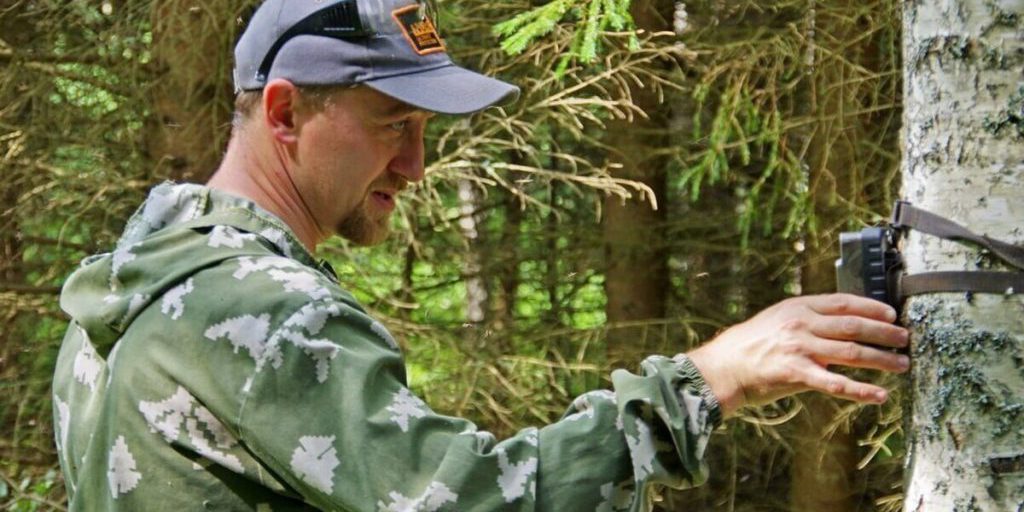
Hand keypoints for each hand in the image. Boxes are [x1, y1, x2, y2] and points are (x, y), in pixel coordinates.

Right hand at [687, 293, 908, 416]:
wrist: (724, 366)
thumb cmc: (751, 343)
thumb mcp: (778, 318)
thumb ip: (807, 317)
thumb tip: (841, 320)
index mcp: (799, 306)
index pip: (845, 302)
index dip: (873, 307)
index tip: (892, 314)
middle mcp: (802, 324)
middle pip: (855, 326)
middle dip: (885, 333)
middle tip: (906, 339)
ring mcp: (800, 349)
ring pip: (853, 353)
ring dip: (883, 360)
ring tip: (902, 365)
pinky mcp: (797, 374)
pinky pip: (836, 384)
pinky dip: (861, 391)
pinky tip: (879, 395)